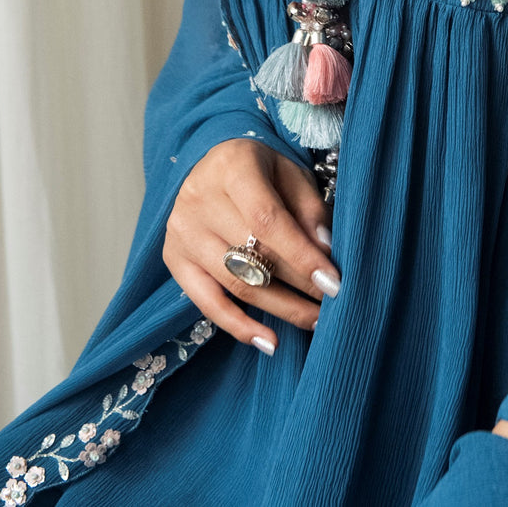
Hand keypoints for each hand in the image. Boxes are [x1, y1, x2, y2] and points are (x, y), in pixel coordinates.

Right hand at [162, 138, 340, 351]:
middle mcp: (199, 199)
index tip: (332, 282)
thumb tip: (325, 251)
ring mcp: (182, 232)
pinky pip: (207, 303)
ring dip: (279, 308)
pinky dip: (240, 326)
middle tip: (333, 304)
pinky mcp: (174, 260)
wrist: (212, 166)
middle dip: (298, 284)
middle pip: (253, 254)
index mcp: (232, 167)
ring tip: (314, 320)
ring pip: (235, 283)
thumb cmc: (261, 170)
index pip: (267, 219)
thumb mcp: (290, 173)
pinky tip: (271, 341)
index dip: (300, 254)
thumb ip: (309, 209)